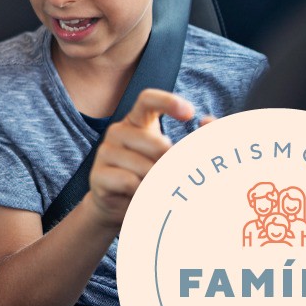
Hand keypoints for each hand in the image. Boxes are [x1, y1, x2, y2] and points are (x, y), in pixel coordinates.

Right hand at [87, 89, 195, 229]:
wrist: (117, 205)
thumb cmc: (150, 176)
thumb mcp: (169, 156)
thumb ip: (190, 140)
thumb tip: (207, 121)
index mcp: (136, 121)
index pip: (148, 100)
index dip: (168, 102)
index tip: (190, 114)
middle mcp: (118, 131)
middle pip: (156, 143)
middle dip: (171, 165)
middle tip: (171, 178)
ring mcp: (105, 152)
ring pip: (144, 167)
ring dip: (157, 183)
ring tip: (154, 189)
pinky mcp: (97, 175)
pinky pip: (130, 182)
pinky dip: (141, 193)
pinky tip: (139, 197)